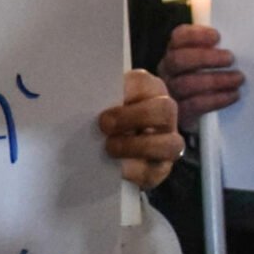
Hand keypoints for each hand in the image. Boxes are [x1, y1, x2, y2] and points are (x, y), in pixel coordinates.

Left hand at [98, 68, 184, 188]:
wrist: (110, 152)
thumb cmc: (105, 119)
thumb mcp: (102, 105)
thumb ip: (100, 100)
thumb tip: (83, 100)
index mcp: (149, 90)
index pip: (144, 82)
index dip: (126, 88)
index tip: (102, 96)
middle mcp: (165, 114)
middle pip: (164, 109)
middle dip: (133, 116)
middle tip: (104, 124)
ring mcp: (168, 142)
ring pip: (170, 144)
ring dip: (136, 145)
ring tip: (109, 147)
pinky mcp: (161, 169)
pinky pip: (155, 171)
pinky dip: (134, 170)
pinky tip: (117, 168)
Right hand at [159, 22, 242, 131]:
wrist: (195, 111)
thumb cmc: (207, 78)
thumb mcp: (208, 59)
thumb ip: (216, 47)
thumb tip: (237, 36)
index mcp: (174, 51)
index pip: (178, 37)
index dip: (196, 35)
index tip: (217, 37)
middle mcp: (167, 70)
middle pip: (178, 60)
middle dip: (206, 57)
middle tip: (230, 58)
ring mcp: (170, 92)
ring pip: (186, 84)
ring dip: (216, 79)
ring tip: (238, 78)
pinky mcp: (178, 113)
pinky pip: (195, 105)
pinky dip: (217, 99)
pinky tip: (233, 95)